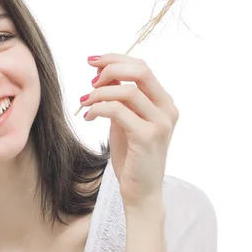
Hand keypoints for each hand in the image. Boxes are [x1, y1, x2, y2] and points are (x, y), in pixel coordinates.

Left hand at [80, 54, 178, 211]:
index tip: (93, 61)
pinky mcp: (147, 137)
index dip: (116, 59)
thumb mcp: (126, 120)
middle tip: (90, 80)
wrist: (141, 192)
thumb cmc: (132, 156)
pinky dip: (98, 108)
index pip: (142, 67)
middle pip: (141, 71)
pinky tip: (88, 117)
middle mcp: (167, 109)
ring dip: (99, 93)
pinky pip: (118, 111)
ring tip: (84, 102)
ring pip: (127, 91)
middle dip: (111, 69)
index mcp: (164, 102)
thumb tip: (105, 74)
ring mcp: (160, 123)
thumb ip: (122, 98)